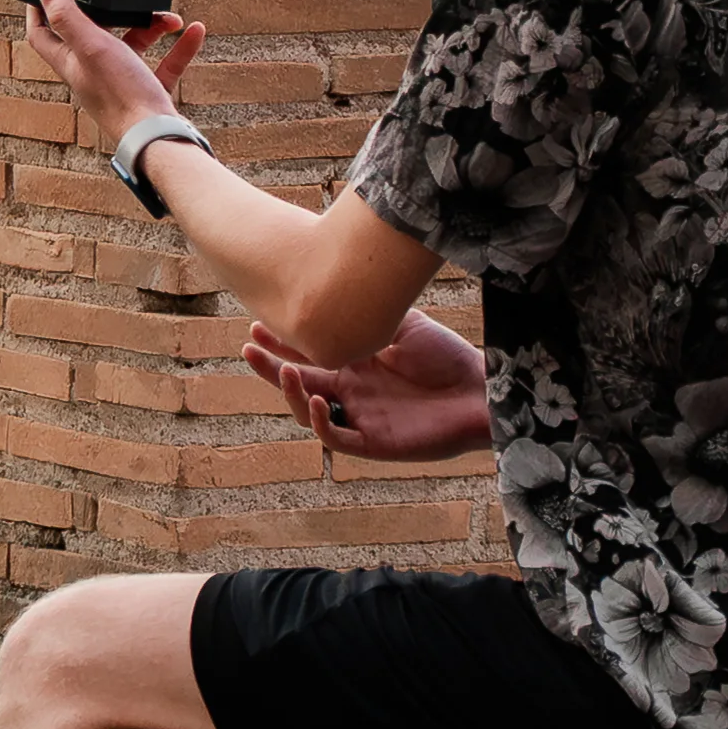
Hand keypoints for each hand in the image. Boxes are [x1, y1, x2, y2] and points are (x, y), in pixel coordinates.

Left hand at [21, 0, 204, 144]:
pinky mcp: (148, 94)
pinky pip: (164, 64)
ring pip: (132, 46)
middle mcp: (92, 74)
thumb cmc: (122, 97)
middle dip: (111, 12)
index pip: (42, 35)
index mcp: (72, 63)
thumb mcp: (91, 46)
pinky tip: (192, 31)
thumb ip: (67, 16)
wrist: (158, 138)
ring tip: (168, 18)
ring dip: (151, 27)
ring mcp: (121, 85)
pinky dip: (178, 47)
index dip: (38, 11)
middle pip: (93, 35)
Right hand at [246, 309, 493, 464]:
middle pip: (297, 382)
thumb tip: (334, 287)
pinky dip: (318, 421)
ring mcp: (359, 417)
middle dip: (270, 366)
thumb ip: (368, 312)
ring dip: (290, 392)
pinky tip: (312, 400)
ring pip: (308, 411)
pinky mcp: (373, 441)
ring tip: (285, 371)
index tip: (257, 323)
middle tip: (250, 348)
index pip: (307, 354)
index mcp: (354, 364)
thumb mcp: (401, 324)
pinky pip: (335, 437)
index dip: (280, 343)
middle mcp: (350, 390)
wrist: (478, 390)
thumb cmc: (445, 357)